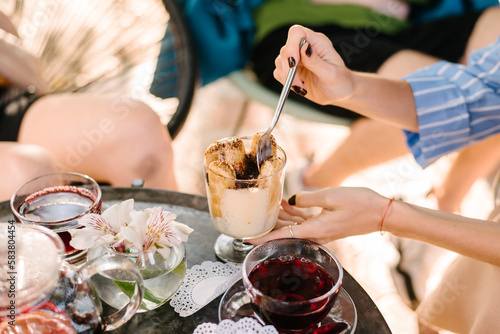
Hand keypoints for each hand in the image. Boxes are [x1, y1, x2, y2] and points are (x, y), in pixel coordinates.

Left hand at [249, 187, 389, 244]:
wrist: (382, 213)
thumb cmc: (360, 204)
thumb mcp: (331, 196)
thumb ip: (306, 198)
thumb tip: (291, 201)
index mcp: (315, 229)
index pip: (283, 236)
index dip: (263, 238)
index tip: (247, 239)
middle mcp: (317, 234)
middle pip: (286, 231)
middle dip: (270, 225)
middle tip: (255, 216)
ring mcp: (322, 231)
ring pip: (295, 226)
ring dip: (282, 217)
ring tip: (270, 205)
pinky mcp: (327, 226)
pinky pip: (306, 222)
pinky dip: (295, 214)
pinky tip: (288, 205)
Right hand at [273, 25, 354, 106]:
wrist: (340, 94)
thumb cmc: (341, 82)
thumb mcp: (331, 73)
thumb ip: (315, 61)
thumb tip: (304, 47)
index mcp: (317, 42)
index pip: (297, 32)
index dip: (292, 45)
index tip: (294, 64)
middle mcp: (305, 48)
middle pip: (286, 49)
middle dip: (289, 69)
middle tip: (299, 84)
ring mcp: (297, 59)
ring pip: (280, 62)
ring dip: (288, 78)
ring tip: (302, 88)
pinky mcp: (291, 71)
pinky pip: (279, 73)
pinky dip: (286, 82)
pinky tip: (299, 87)